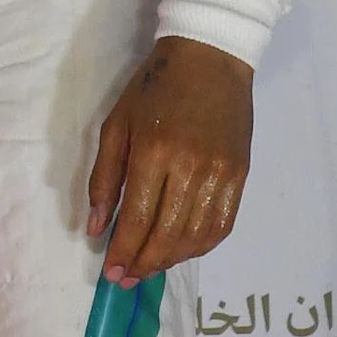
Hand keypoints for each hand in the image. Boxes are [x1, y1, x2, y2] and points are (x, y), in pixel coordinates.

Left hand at [86, 35, 254, 282]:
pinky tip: (183, 250)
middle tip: (127, 278)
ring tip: (151, 266)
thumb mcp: (116, 124)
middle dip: (145, 262)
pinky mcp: (241, 175)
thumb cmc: (153, 88)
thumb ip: (104, 178)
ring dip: (172, 259)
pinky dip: (202, 245)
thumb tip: (95, 227)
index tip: (111, 272)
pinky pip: (223, 224)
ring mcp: (221, 173)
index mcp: (153, 152)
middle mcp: (190, 168)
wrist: (209, 58)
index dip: (124, 250)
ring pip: (198, 235)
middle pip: (168, 233)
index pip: (137, 217)